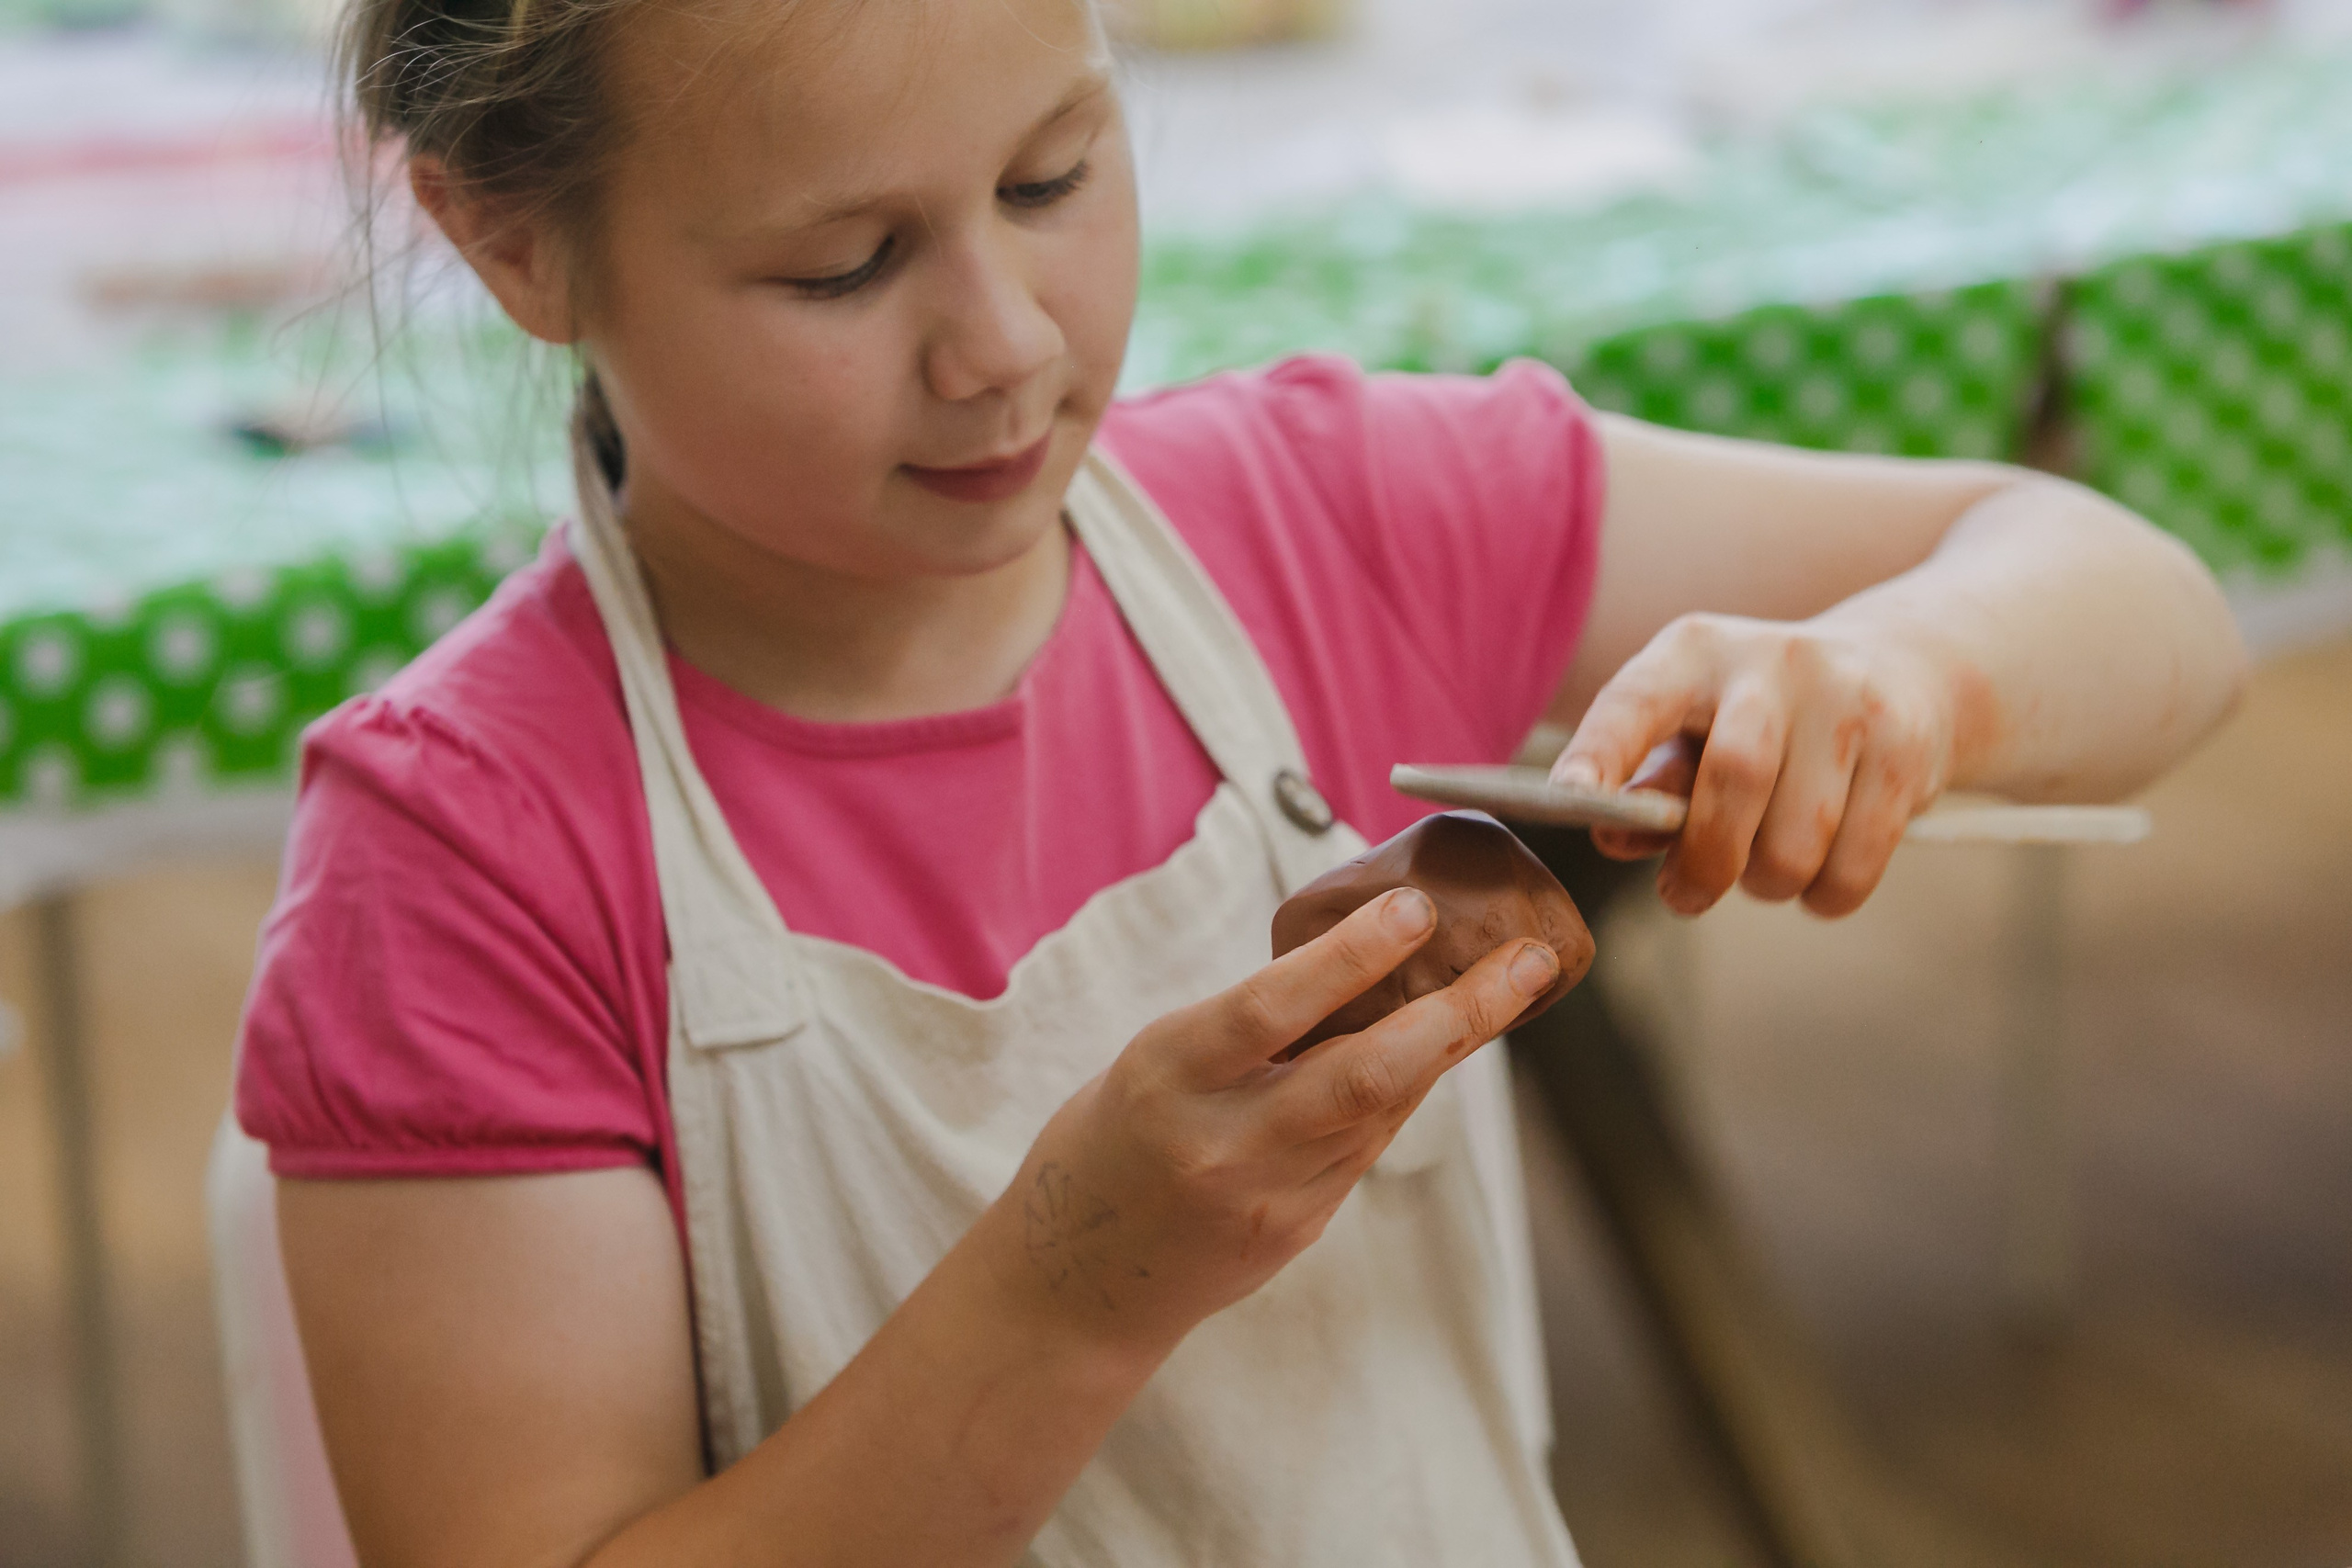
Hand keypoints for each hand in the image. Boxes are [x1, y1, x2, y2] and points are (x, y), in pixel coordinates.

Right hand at [987, 890, 1560, 1359]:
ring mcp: (1269, 1196)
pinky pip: (1367, 1145)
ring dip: (1454, 1043)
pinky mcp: (1298, 1230)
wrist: (1077, 1282)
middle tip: (1528, 960)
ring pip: (1384, 1108)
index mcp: (1168, 1075)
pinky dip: (1408, 1088)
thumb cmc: (1111, 1140)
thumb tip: (1362, 965)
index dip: (1351, 957)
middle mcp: (1224, 1141)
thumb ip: (1247, 1029)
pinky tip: (1445, 1045)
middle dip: (1459, 1015)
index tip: (1417, 910)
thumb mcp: (1155, 1061)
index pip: (1270, 1008)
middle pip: (1363, 1075)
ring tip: (1514, 982)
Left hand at [1551, 611, 1958, 917]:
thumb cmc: (1764, 721)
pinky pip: (1853, 866)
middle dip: (1706, 861)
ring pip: (1796, 841)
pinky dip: (1825, 896)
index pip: (1636, 701)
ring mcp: (1850, 699)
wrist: (1908, 669)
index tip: (1569, 801)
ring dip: (1769, 884)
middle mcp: (1774, 660)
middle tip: (1686, 896)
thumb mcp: (1695, 730)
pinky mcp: (1907, 748)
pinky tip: (1818, 879)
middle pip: (1735, 778)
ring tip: (1765, 871)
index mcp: (1695, 652)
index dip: (1601, 751)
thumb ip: (1650, 784)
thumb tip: (1613, 833)